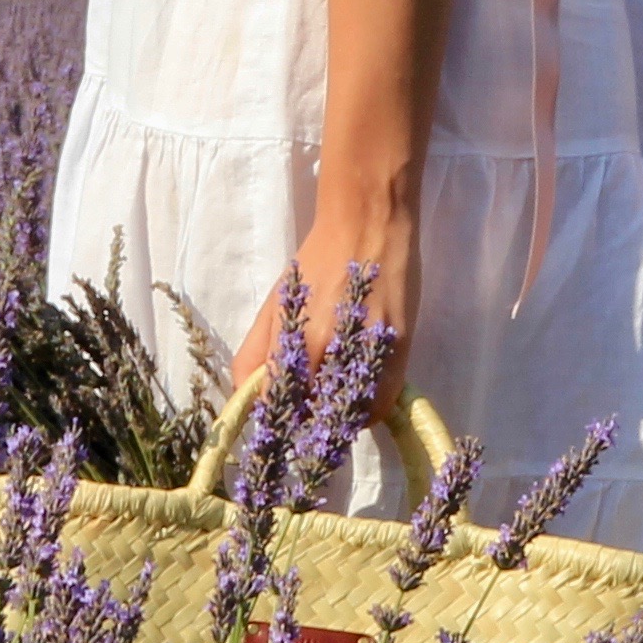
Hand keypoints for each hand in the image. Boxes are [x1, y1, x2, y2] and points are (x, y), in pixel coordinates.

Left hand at [230, 218, 416, 415]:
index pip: (279, 400)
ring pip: (351, 413)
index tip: (282, 419)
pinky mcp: (400, 347)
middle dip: (308, 418)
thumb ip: (255, 352)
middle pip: (315, 412)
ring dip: (340, 418)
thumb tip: (242, 399)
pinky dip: (369, 410)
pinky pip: (382, 400)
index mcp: (294, 334)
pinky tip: (359, 399)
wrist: (367, 222)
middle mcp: (330, 345)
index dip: (279, 416)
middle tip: (308, 412)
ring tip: (334, 405)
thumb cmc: (315, 261)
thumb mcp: (276, 303)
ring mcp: (368, 347)